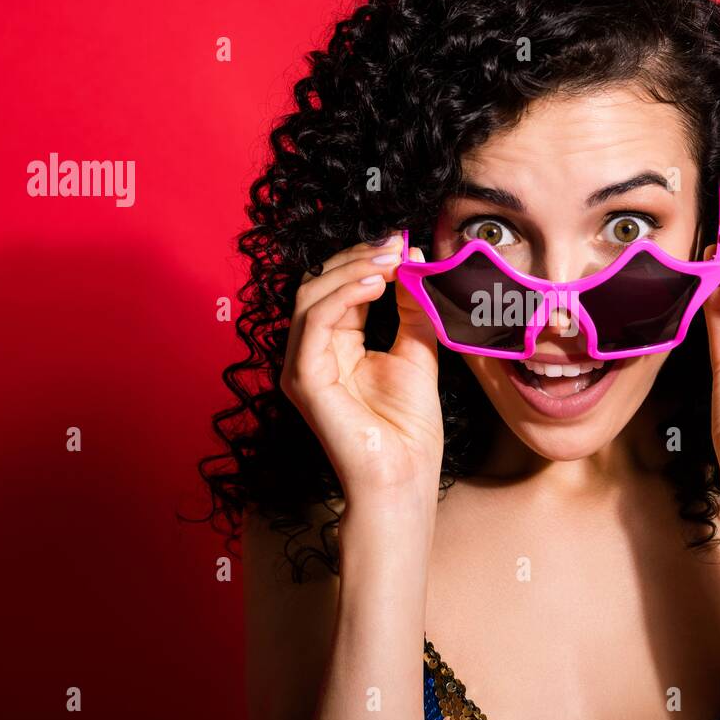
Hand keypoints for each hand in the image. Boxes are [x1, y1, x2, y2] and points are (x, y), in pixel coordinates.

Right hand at [280, 234, 442, 511]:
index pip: (338, 286)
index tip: (403, 241)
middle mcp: (311, 353)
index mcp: (334, 345)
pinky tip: (377, 284)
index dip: (368, 259)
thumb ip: (413, 307)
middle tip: (397, 245)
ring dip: (352, 270)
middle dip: (358, 256)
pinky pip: (314, 323)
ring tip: (392, 261)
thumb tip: (413, 258)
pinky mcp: (303, 380)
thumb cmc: (408, 429)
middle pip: (317, 283)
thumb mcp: (418, 352)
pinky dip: (343, 296)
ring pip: (310, 295)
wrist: (404, 478)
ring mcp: (301, 366)